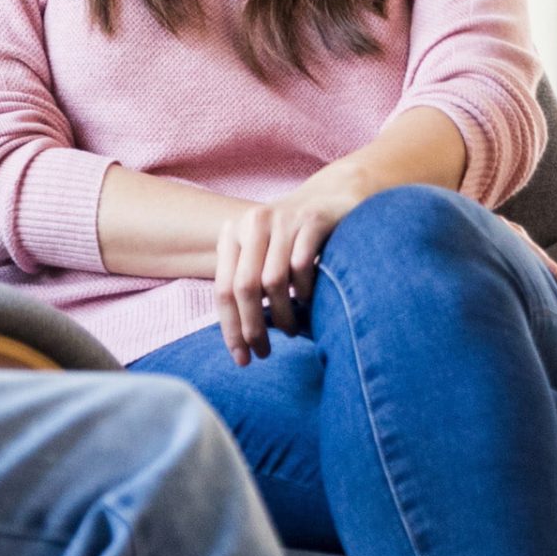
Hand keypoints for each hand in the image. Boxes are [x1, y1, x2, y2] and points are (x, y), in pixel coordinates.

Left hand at [214, 166, 372, 364]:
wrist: (333, 197)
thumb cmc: (294, 239)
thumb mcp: (263, 254)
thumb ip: (247, 284)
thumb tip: (240, 337)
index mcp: (234, 234)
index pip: (223, 288)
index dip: (229, 327)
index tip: (241, 358)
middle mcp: (253, 223)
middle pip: (244, 287)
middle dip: (252, 327)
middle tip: (264, 352)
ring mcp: (283, 219)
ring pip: (273, 280)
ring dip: (282, 314)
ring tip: (290, 330)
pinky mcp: (313, 219)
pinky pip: (302, 265)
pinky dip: (304, 290)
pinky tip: (308, 300)